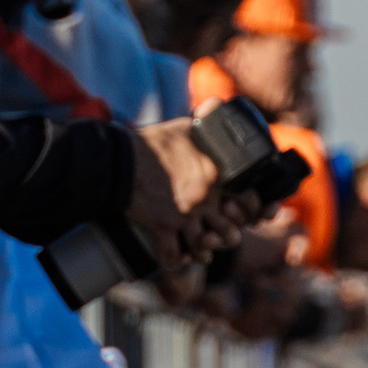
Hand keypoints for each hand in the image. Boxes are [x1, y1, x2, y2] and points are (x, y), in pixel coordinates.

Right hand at [126, 119, 256, 265]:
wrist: (118, 160)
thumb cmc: (150, 143)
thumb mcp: (185, 126)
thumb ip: (206, 121)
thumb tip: (217, 106)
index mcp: (215, 173)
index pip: (249, 198)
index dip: (250, 208)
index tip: (240, 208)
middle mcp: (205, 197)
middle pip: (231, 231)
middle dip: (228, 236)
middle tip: (220, 233)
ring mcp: (185, 215)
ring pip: (205, 248)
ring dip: (204, 252)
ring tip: (201, 250)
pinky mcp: (163, 227)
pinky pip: (174, 256)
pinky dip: (175, 261)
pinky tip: (175, 259)